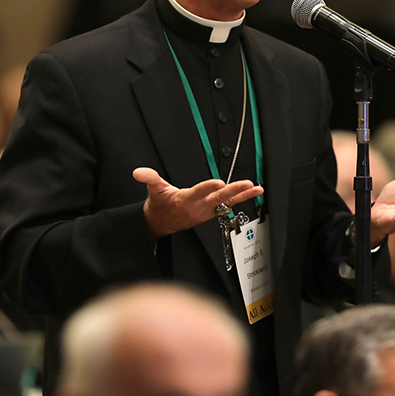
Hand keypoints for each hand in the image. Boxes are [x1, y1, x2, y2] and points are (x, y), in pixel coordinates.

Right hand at [133, 168, 262, 238]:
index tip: (218, 182)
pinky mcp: (212, 211)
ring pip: (227, 202)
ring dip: (242, 195)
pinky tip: (254, 191)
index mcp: (185, 201)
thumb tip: (138, 172)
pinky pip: (229, 204)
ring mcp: (207, 211)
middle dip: (233, 191)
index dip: (207, 188)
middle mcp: (198, 207)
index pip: (197, 193)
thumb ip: (149, 179)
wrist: (162, 223)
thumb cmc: (160, 205)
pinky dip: (242, 198)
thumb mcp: (153, 190)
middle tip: (246, 184)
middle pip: (218, 198)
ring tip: (256, 188)